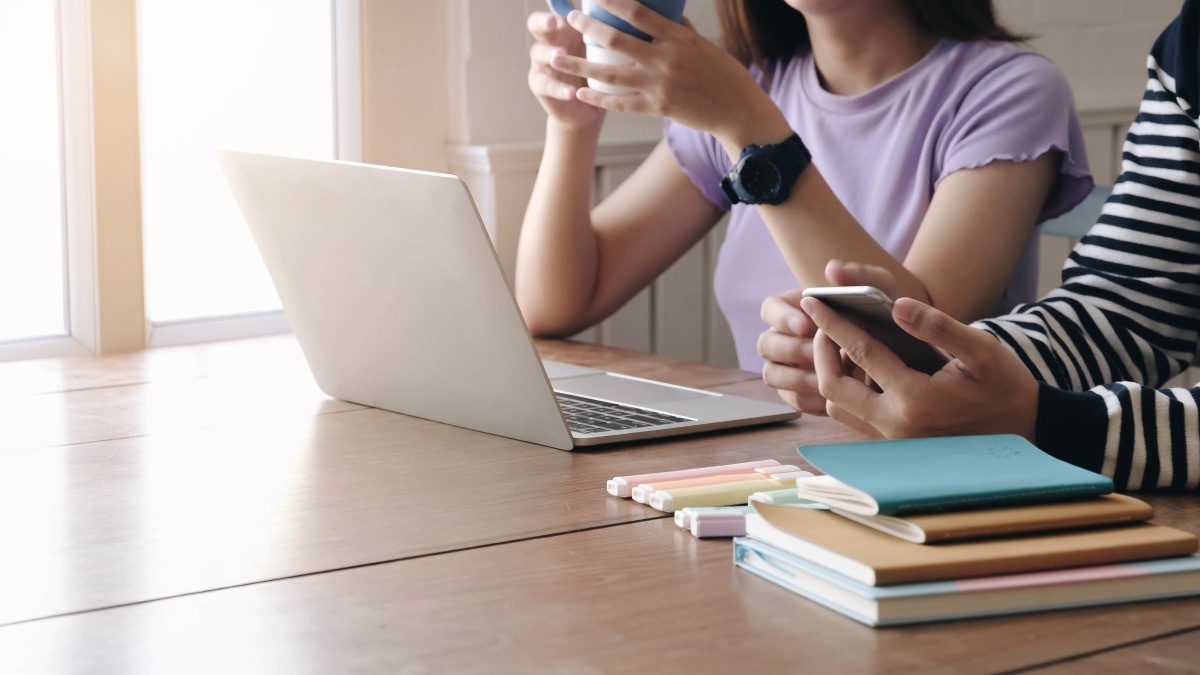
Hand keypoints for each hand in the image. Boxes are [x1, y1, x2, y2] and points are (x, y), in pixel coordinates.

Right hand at [527, 11, 605, 130]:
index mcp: (565, 29)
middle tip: (553, 22)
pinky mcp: (541, 86)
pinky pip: (545, 85)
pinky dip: (559, 89)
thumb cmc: (598, 73)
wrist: (587, 110)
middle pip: (536, 24)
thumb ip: (606, 32)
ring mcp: (542, 64)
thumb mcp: (604, 51)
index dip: (556, 2)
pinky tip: (571, 92)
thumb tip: (631, 6)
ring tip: (559, 56)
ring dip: (549, 53)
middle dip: (543, 22)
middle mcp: (550, 41)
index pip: (556, 9)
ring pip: (538, 53)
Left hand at [549, 0, 774, 143]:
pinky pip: (621, 103)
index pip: (639, 12)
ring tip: (556, 58)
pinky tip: (580, 93)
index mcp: (679, 37)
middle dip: (588, 28)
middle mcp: (667, 59)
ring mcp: (660, 85)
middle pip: (617, 40)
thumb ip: (679, 30)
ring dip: (580, 65)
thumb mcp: (703, 45)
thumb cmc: (723, 74)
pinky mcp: (658, 108)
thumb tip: (661, 15)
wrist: (737, 110)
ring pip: (611, 74)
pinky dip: (598, 98)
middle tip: (569, 20)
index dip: (612, 1)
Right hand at [758, 260, 898, 413]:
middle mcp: (783, 337)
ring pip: (771, 374)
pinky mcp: (798, 392)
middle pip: (766, 344)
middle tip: (817, 354)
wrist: (898, 349)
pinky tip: (831, 398)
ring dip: (795, 377)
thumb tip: (833, 268)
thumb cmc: (880, 314)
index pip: (769, 308)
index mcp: (793, 308)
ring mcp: (787, 366)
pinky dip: (808, 399)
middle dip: (791, 350)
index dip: (782, 317)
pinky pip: (791, 400)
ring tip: (824, 379)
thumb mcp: (879, 291)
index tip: (807, 325)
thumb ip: (860, 276)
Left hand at [802, 293, 1039, 441]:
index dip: (832, 323)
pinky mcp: (894, 445)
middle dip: (820, 350)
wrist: (1024, 430)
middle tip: (824, 323)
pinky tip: (857, 368)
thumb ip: (938, 327)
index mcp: (915, 398)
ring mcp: (892, 440)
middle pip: (832, 386)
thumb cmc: (1005, 386)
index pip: (860, 353)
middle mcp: (896, 424)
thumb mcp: (981, 351)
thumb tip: (899, 306)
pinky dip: (845, 391)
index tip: (812, 300)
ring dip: (830, 373)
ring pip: (837, 407)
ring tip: (838, 343)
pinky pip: (853, 418)